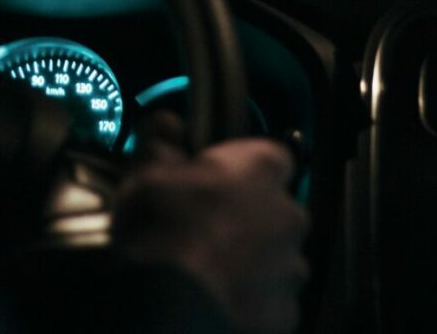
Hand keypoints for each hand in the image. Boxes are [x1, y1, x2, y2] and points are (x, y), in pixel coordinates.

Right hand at [113, 113, 309, 333]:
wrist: (169, 305)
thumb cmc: (159, 230)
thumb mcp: (146, 171)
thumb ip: (163, 140)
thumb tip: (169, 125)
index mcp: (261, 168)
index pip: (272, 157)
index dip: (245, 168)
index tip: (220, 179)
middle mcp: (287, 213)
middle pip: (276, 208)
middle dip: (250, 216)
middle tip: (210, 227)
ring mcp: (290, 265)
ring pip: (277, 255)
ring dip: (253, 258)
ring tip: (212, 268)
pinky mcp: (285, 311)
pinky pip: (273, 299)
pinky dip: (253, 298)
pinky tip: (221, 295)